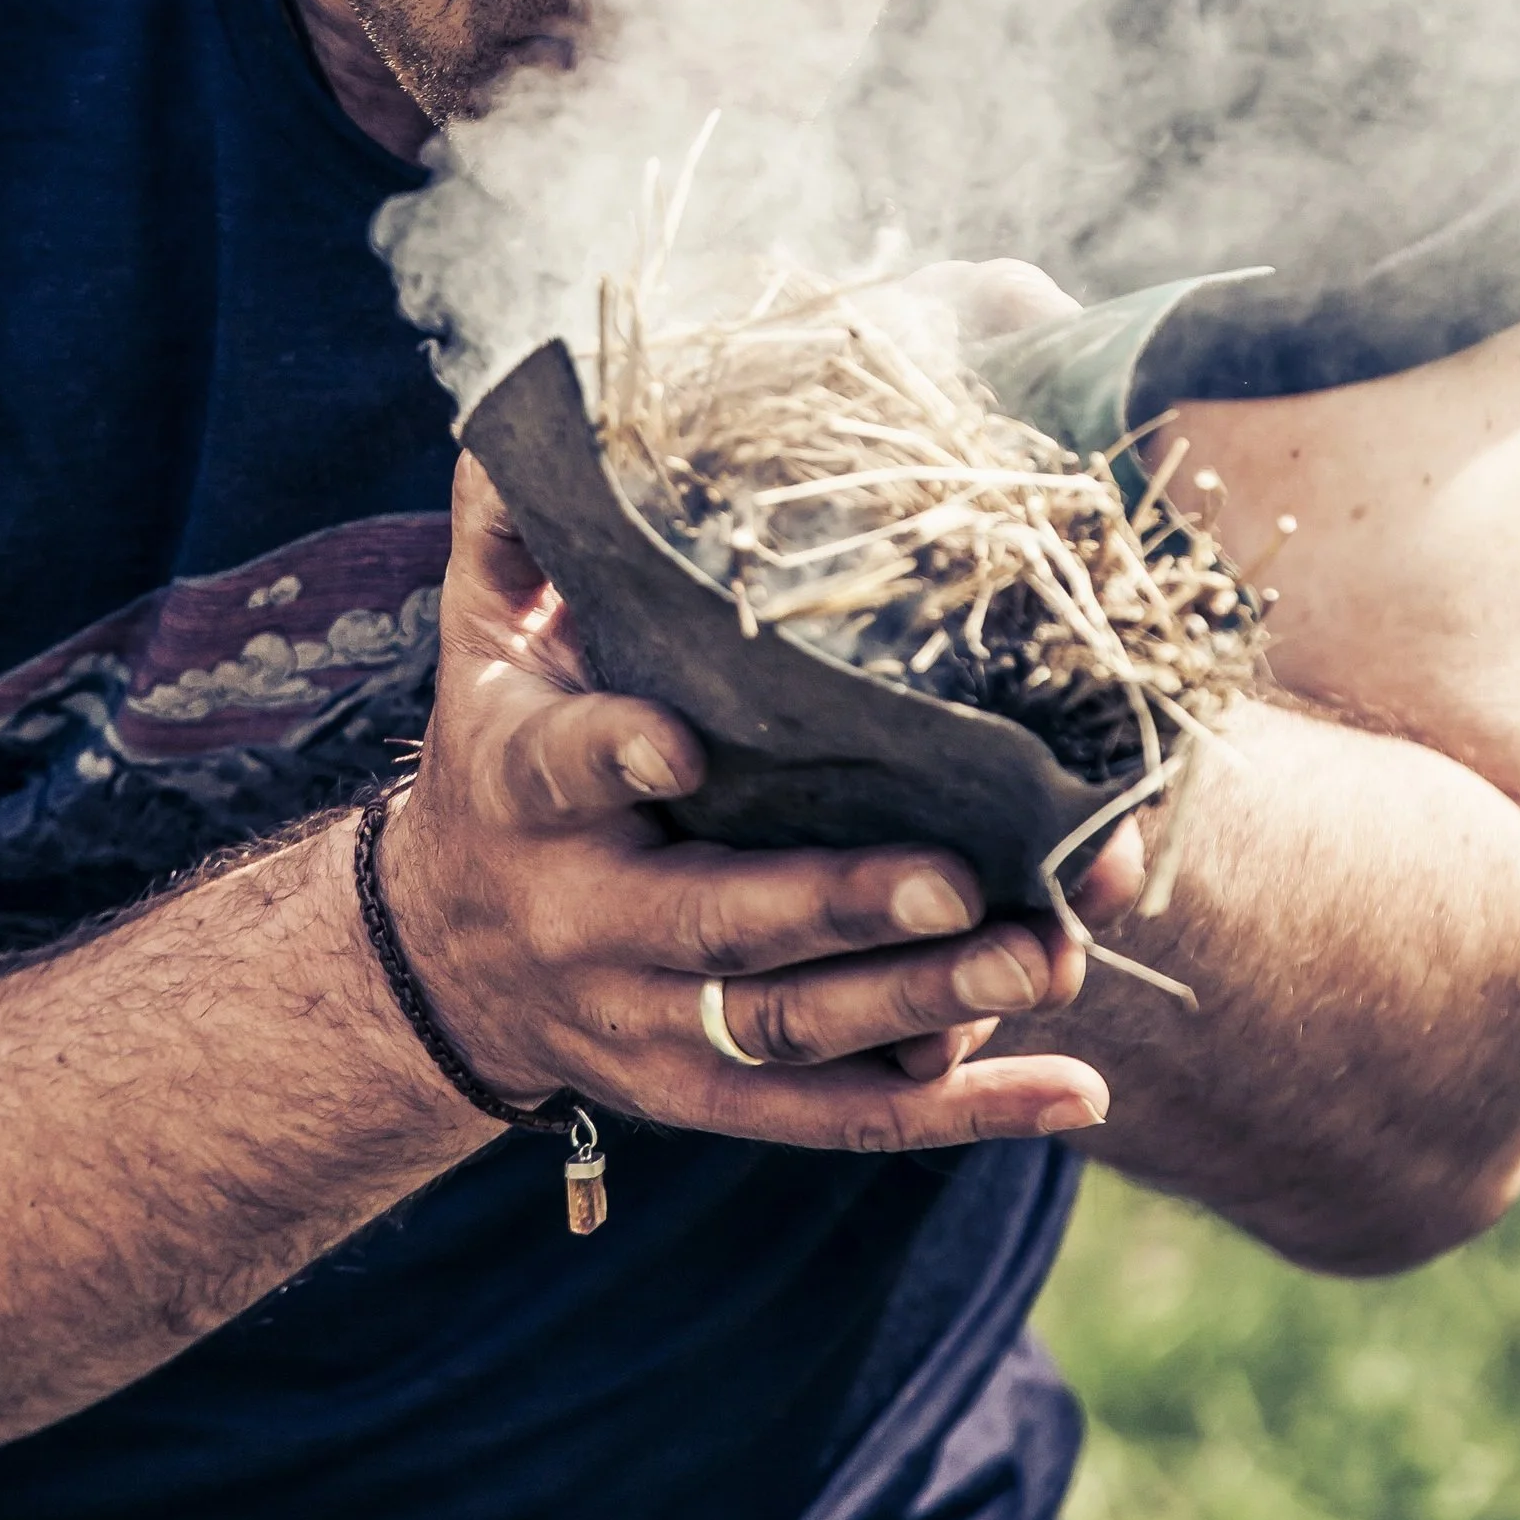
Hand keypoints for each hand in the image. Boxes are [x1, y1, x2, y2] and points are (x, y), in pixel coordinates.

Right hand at [381, 457, 1112, 1150]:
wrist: (444, 962)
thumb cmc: (498, 760)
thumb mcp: (480, 642)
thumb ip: (513, 529)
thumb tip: (528, 403)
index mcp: (523, 794)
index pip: (564, 771)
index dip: (614, 755)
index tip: (678, 741)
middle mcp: (587, 923)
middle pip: (720, 926)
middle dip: (839, 906)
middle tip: (953, 876)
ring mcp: (653, 1026)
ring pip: (797, 1031)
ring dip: (927, 999)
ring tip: (1046, 955)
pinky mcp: (712, 1094)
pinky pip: (841, 1116)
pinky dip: (958, 1108)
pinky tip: (1075, 1088)